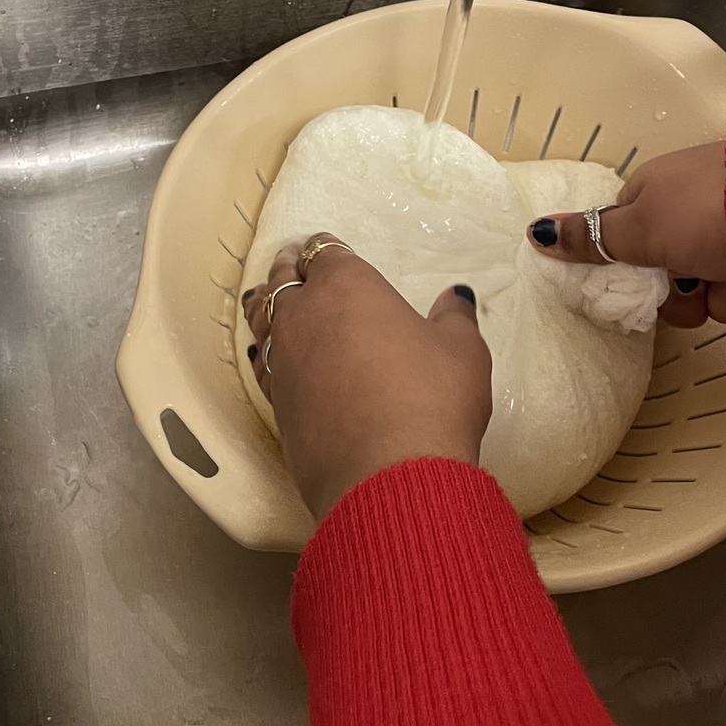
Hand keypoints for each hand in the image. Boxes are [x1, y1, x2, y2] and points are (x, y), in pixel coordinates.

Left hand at [242, 234, 492, 519]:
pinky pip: (265, 364)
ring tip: (274, 302)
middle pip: (282, 280)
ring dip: (268, 307)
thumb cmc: (432, 399)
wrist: (388, 478)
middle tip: (292, 263)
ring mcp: (283, 362)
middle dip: (288, 268)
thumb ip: (454, 318)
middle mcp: (303, 315)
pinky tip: (276, 358)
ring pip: (262, 321)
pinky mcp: (276, 406)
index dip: (323, 247)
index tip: (325, 247)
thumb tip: (455, 296)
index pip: (324, 251)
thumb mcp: (463, 351)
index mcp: (347, 285)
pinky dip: (269, 353)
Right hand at [526, 142, 725, 326]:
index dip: (642, 278)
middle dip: (696, 296)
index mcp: (659, 198)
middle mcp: (700, 214)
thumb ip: (590, 238)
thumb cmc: (709, 212)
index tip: (654, 287)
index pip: (633, 251)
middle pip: (681, 283)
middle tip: (705, 282)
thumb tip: (534, 232)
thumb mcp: (639, 227)